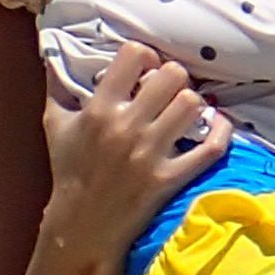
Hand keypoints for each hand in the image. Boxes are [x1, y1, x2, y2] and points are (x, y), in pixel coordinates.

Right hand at [37, 41, 225, 260]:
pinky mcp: (170, 178)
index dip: (145, 56)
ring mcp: (150, 154)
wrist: (81, 226)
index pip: (133, 55)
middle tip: (169, 89)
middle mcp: (126, 128)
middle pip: (172, 75)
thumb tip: (53, 47)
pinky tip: (215, 124)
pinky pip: (211, 146)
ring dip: (193, 103)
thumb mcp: (55, 125)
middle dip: (174, 77)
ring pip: (192, 104)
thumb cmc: (70, 170)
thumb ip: (56, 85)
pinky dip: (221, 130)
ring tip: (184, 111)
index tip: (145, 68)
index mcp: (98, 111)